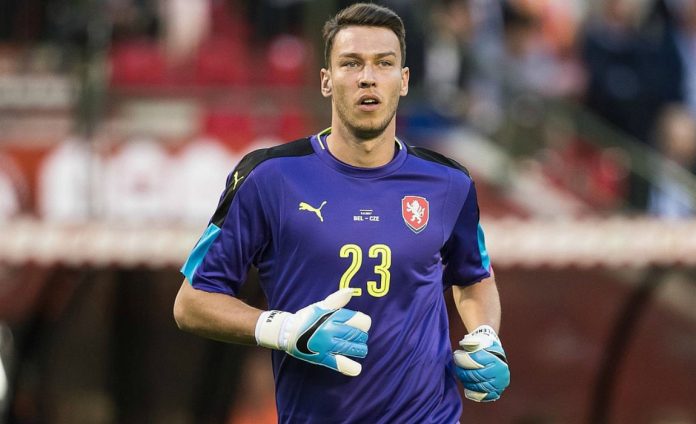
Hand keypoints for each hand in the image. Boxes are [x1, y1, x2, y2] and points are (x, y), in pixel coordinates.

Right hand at [255, 288, 370, 375]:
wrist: (287, 332)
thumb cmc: (307, 317)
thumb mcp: (321, 306)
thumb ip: (337, 299)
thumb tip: (351, 290)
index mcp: (333, 317)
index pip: (360, 320)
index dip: (364, 323)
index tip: (361, 325)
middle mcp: (331, 330)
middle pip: (358, 335)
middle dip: (361, 337)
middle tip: (358, 337)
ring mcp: (327, 345)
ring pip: (353, 349)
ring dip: (359, 350)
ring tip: (358, 349)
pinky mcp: (323, 358)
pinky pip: (340, 364)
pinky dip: (351, 367)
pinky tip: (356, 368)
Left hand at [453, 325, 509, 401]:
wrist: (499, 358)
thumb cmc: (488, 349)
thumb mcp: (483, 343)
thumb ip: (474, 343)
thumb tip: (463, 344)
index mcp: (496, 359)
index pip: (478, 360)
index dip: (465, 359)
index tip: (457, 357)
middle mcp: (500, 372)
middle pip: (477, 375)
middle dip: (464, 373)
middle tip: (457, 369)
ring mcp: (500, 383)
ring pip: (479, 386)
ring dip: (467, 382)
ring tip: (461, 377)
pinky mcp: (498, 391)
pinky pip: (484, 395)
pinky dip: (474, 392)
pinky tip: (467, 386)